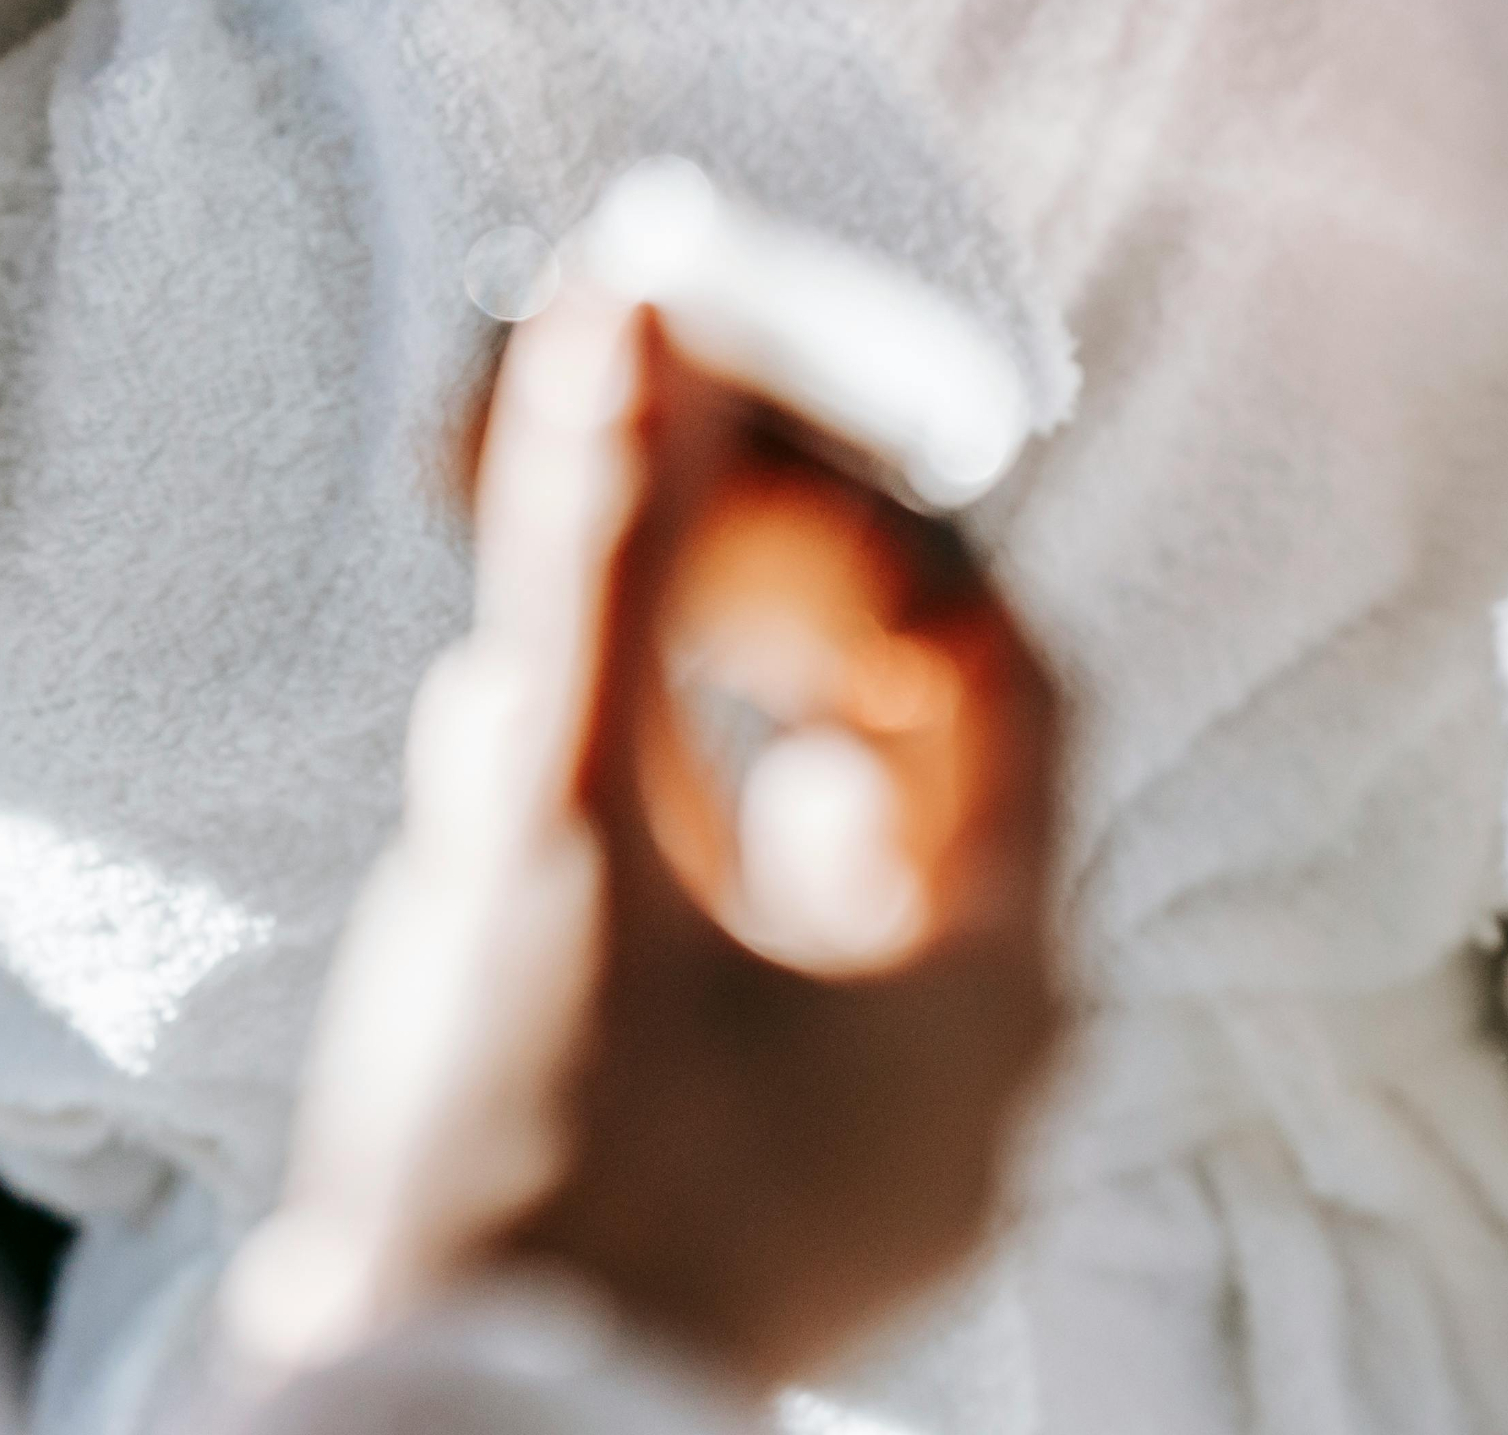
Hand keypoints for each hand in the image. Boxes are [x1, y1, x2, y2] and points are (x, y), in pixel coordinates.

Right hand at [232, 273, 1059, 1395]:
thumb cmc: (517, 1146)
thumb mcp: (555, 817)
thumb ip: (597, 548)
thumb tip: (628, 300)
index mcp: (990, 980)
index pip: (989, 666)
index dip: (850, 525)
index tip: (702, 446)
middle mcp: (979, 1076)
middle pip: (915, 762)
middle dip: (755, 619)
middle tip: (626, 531)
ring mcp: (882, 1160)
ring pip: (826, 876)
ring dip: (692, 737)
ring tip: (546, 661)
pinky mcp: (774, 1206)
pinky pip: (766, 982)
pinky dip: (668, 872)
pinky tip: (534, 824)